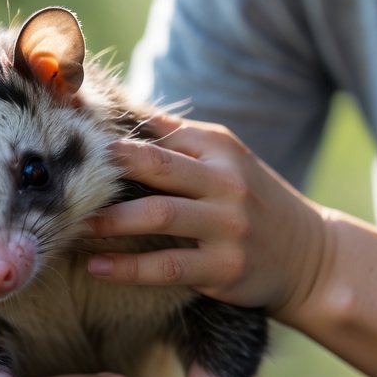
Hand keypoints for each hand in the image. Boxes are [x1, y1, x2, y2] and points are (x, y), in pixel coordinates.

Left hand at [86, 114, 328, 319]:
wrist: (312, 257)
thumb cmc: (253, 202)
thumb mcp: (227, 160)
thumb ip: (177, 138)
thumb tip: (119, 107)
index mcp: (221, 148)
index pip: (160, 131)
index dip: (114, 129)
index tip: (71, 131)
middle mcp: (226, 182)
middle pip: (158, 165)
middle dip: (109, 166)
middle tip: (65, 173)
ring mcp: (227, 226)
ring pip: (158, 216)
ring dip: (110, 222)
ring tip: (73, 226)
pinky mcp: (224, 268)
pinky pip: (166, 266)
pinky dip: (126, 267)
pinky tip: (95, 267)